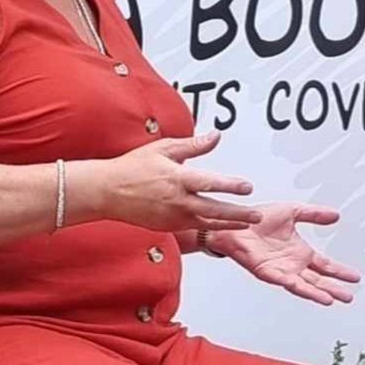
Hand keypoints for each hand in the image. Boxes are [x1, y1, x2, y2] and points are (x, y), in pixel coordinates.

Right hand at [99, 132, 262, 231]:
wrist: (107, 191)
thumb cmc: (133, 168)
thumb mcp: (163, 149)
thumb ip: (193, 145)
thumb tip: (215, 136)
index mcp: (177, 179)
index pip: (210, 183)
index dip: (231, 186)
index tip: (247, 187)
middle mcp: (177, 201)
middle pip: (214, 210)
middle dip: (238, 214)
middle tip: (256, 214)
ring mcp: (172, 217)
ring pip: (207, 223)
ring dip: (229, 224)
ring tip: (247, 223)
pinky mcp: (168, 227)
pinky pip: (194, 228)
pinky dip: (211, 227)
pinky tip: (224, 225)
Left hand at [209, 203, 362, 305]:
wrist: (235, 221)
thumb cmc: (258, 218)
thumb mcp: (292, 211)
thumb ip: (314, 214)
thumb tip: (336, 215)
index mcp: (300, 252)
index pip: (325, 265)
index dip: (340, 271)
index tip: (355, 277)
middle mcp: (293, 264)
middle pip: (318, 280)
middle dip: (334, 288)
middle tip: (350, 296)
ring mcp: (281, 270)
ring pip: (305, 285)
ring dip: (319, 293)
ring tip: (334, 299)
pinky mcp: (268, 272)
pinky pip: (286, 282)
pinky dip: (299, 288)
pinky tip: (310, 293)